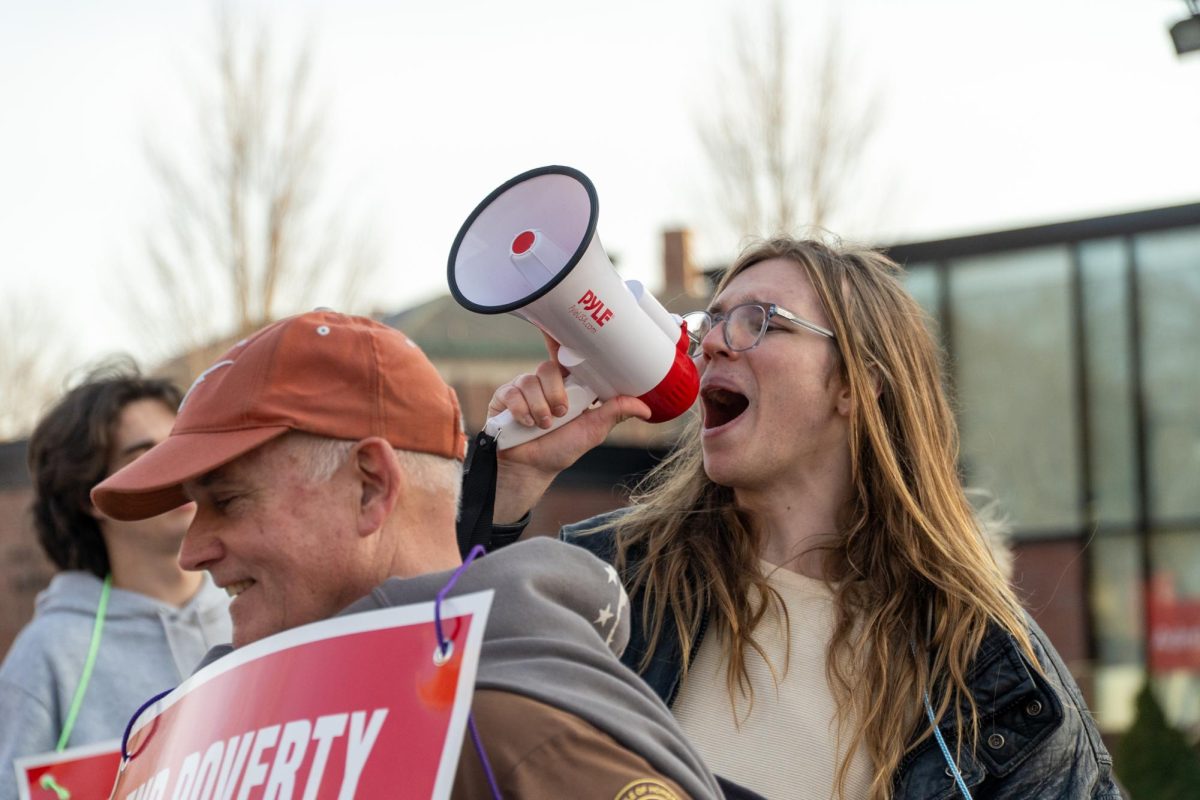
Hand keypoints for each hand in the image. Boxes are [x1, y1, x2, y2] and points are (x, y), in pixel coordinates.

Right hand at [487, 334, 650, 521]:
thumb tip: (646, 407)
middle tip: (561, 414)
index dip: (563, 339)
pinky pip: (512, 392)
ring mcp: (523, 388)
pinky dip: (521, 411)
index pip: (566, 354)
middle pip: (549, 367)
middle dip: (556, 394)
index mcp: (568, 384)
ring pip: (530, 380)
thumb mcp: (593, 430)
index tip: (566, 329)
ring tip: (543, 425)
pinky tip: (525, 423)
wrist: (531, 469)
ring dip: (540, 407)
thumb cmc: (561, 448)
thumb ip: (615, 412)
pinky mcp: (504, 396)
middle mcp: (545, 382)